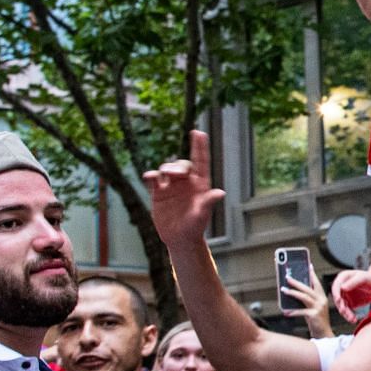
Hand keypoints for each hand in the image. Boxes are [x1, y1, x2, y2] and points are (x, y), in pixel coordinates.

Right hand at [142, 130, 224, 245]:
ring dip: (165, 169)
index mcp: (200, 184)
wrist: (180, 238)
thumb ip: (208, 203)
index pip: (201, 161)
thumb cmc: (195, 227)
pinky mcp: (158, 193)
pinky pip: (153, 180)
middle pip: (182, 165)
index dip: (200, 146)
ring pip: (166, 170)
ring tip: (163, 175)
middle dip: (177, 166)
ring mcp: (172, 187)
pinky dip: (151, 176)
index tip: (198, 132)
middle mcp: (186, 183)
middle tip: (173, 174)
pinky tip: (150, 178)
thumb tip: (220, 193)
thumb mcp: (202, 215)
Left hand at [281, 275, 333, 338]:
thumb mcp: (313, 308)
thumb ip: (307, 300)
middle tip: (288, 278)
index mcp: (322, 297)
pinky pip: (301, 311)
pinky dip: (292, 311)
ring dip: (292, 292)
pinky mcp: (314, 315)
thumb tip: (294, 293)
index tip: (308, 266)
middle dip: (296, 282)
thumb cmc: (317, 321)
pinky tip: (286, 312)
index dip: (312, 274)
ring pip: (304, 296)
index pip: (317, 283)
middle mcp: (322, 301)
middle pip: (308, 288)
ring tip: (284, 290)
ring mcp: (319, 307)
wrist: (324, 334)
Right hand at [331, 270, 370, 322]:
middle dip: (341, 306)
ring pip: (342, 306)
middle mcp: (341, 288)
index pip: (336, 287)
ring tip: (351, 318)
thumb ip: (353, 282)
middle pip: (338, 298)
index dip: (336, 293)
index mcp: (343, 278)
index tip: (338, 299)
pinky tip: (353, 320)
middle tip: (345, 311)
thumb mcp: (363, 278)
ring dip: (345, 313)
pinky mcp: (349, 303)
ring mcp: (345, 296)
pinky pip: (347, 311)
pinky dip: (349, 316)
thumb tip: (342, 288)